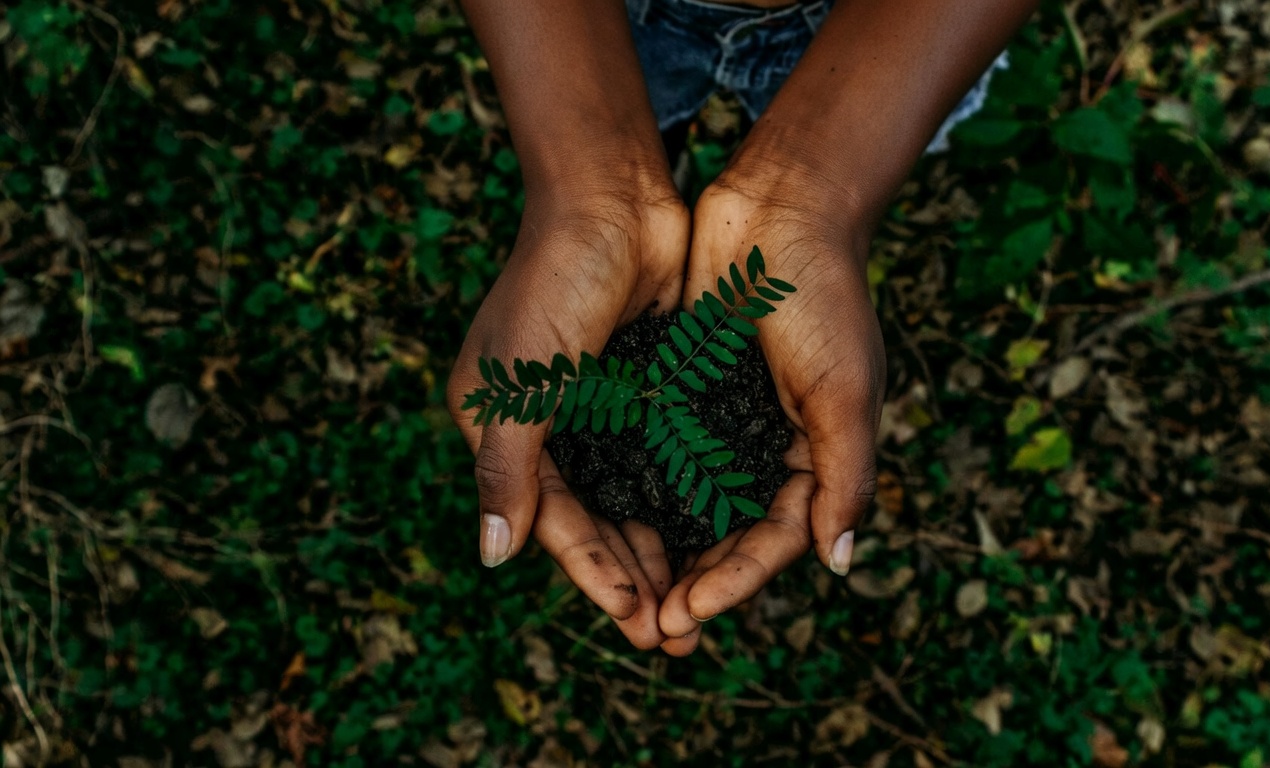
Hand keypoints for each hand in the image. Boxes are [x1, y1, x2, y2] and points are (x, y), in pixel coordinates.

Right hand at [448, 185, 687, 649]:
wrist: (613, 197)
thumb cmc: (556, 281)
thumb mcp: (523, 382)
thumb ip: (509, 471)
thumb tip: (491, 558)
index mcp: (501, 427)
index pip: (550, 520)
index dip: (593, 574)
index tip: (636, 622)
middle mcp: (546, 425)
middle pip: (592, 520)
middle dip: (632, 578)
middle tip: (675, 636)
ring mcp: (597, 407)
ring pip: (631, 498)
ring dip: (660, 550)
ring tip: (695, 605)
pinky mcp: (642, 388)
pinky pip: (661, 460)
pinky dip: (681, 500)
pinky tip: (710, 538)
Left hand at [657, 175, 884, 653]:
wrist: (780, 206)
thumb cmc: (824, 296)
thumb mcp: (845, 391)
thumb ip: (845, 476)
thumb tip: (840, 565)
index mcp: (815, 455)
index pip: (774, 540)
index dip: (734, 582)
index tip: (688, 614)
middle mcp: (766, 445)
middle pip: (725, 534)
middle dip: (691, 583)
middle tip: (650, 630)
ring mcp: (720, 418)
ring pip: (685, 502)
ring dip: (658, 550)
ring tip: (622, 595)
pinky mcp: (681, 388)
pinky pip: (655, 451)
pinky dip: (634, 488)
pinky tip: (603, 520)